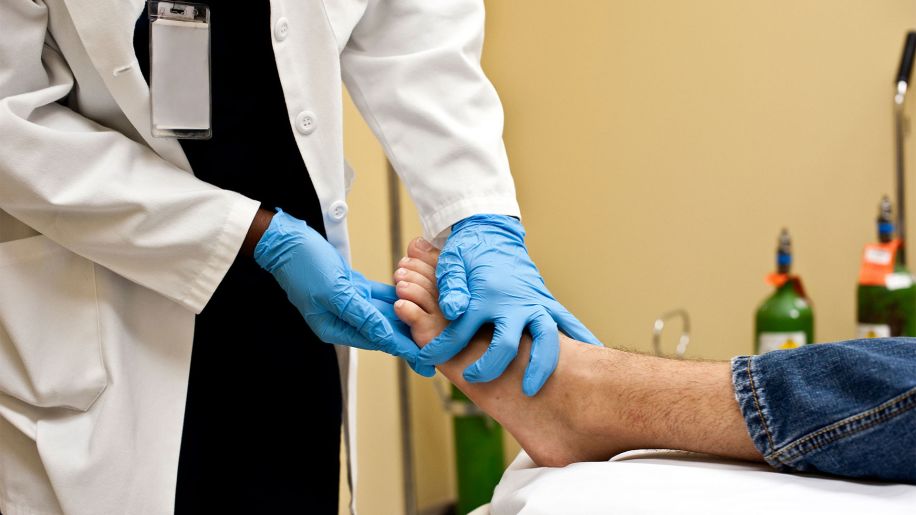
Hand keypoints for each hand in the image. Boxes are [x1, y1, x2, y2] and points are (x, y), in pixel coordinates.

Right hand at [254, 209, 431, 375]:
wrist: (285, 239)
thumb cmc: (303, 264)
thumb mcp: (333, 290)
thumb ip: (360, 313)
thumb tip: (385, 334)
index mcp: (335, 327)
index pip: (377, 341)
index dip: (404, 350)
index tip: (427, 361)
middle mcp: (343, 319)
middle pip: (384, 331)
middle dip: (411, 339)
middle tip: (438, 350)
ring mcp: (348, 302)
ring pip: (384, 314)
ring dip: (408, 318)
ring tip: (433, 328)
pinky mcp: (351, 287)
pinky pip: (379, 296)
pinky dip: (397, 297)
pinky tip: (416, 300)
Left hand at [418, 214, 600, 395]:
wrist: (492, 232)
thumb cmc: (468, 251)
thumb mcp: (452, 263)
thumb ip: (451, 286)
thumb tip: (454, 310)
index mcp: (486, 294)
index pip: (460, 331)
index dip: (441, 349)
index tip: (427, 360)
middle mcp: (513, 302)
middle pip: (507, 342)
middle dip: (490, 366)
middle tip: (474, 381)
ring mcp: (533, 302)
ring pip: (545, 338)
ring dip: (540, 365)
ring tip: (532, 390)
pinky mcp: (546, 303)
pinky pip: (568, 324)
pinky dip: (582, 340)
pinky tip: (593, 357)